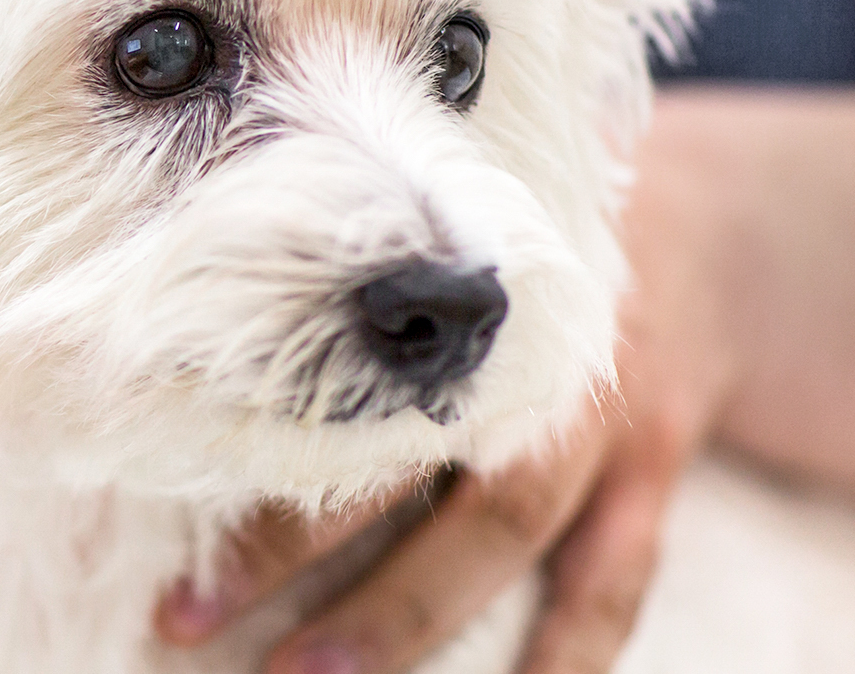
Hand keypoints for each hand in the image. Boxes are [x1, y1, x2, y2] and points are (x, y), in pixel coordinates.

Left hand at [154, 95, 747, 673]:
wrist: (707, 234)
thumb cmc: (506, 247)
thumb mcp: (436, 222)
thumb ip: (338, 267)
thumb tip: (159, 288)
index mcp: (439, 292)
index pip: (333, 366)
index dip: (244, 432)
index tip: (147, 479)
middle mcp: (509, 348)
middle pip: (396, 457)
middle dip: (289, 546)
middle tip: (187, 615)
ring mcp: (591, 414)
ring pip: (499, 528)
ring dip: (403, 613)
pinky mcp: (649, 470)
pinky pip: (615, 578)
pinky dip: (571, 652)